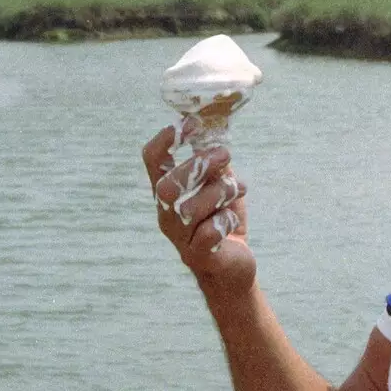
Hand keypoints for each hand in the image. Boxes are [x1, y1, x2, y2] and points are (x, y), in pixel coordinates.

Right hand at [142, 124, 255, 299]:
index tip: (192, 122)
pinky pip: (209, 233)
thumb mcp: (220, 185)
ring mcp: (180, 238)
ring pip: (190, 209)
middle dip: (198, 166)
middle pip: (167, 186)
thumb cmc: (223, 221)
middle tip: (226, 154)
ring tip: (238, 188)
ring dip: (219, 192)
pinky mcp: (199, 256)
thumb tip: (218, 127)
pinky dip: (225, 220)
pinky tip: (232, 220)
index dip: (167, 138)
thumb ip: (215, 162)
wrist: (234, 267)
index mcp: (167, 192)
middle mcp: (166, 214)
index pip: (152, 160)